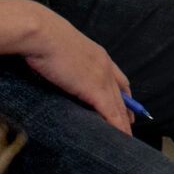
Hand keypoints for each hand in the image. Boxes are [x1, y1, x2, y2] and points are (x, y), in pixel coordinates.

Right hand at [17, 3, 135, 133]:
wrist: (41, 34)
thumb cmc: (41, 38)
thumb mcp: (59, 48)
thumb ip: (64, 59)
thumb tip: (54, 65)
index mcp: (97, 55)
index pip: (118, 77)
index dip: (123, 93)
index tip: (127, 104)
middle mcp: (104, 65)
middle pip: (122, 93)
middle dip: (127, 110)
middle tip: (132, 124)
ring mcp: (101, 77)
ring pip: (119, 106)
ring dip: (124, 123)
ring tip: (127, 139)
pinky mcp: (94, 88)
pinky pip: (111, 112)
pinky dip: (118, 126)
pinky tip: (121, 137)